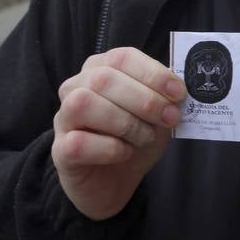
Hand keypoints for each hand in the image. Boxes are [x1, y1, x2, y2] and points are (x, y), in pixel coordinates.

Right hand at [52, 48, 185, 220]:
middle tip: (169, 118)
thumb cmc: (135, 138)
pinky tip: (126, 152)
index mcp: (100, 69)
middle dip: (144, 99)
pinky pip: (79, 142)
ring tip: (146, 137)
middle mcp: (76, 87)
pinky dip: (110, 148)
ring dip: (125, 122)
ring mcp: (64, 118)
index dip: (152, 73)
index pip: (122, 57)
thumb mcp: (156, 114)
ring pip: (84, 103)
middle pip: (104, 78)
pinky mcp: (60, 150)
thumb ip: (164, 97)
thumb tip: (180, 88)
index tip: (178, 92)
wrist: (115, 182)